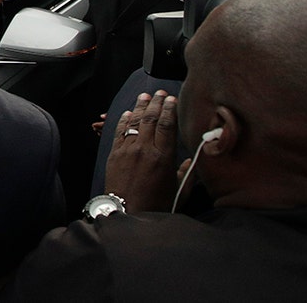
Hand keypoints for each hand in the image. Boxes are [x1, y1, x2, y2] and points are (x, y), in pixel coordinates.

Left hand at [104, 91, 180, 211]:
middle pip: (150, 119)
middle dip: (156, 103)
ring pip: (134, 122)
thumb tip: (191, 161)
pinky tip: (128, 113)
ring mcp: (127, 150)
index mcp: (163, 157)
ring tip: (144, 96)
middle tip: (160, 93)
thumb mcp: (179, 192)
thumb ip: (187, 174)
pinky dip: (124, 120)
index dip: (169, 109)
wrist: (126, 214)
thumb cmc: (155, 206)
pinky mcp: (114, 154)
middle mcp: (145, 150)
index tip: (172, 99)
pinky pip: (119, 132)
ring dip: (139, 107)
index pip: (167, 125)